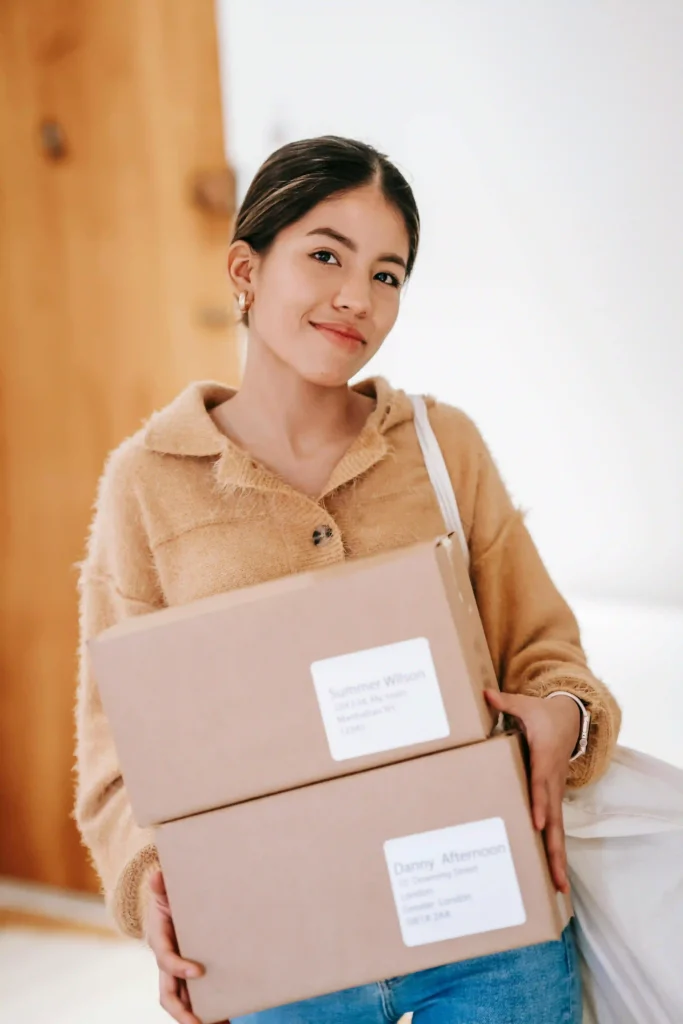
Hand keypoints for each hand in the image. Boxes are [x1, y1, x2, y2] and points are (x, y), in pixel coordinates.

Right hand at [145, 870, 229, 1023]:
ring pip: (182, 1003)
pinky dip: (209, 1011)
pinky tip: (226, 1019)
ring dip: (197, 1018)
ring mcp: (177, 973)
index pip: (165, 960)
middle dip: (182, 1012)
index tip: (198, 971)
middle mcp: (167, 963)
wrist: (168, 908)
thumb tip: (157, 874)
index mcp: (160, 942)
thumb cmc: (168, 899)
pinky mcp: (189, 976)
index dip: (179, 968)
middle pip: (168, 995)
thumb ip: (161, 886)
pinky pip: (195, 998)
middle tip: (199, 1023)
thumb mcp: (164, 892)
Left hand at [484, 689, 579, 893]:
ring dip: (557, 858)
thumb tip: (485, 694)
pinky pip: (555, 828)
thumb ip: (505, 703)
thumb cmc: (543, 714)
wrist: (569, 718)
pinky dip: (554, 849)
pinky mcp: (553, 799)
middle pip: (555, 820)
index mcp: (544, 760)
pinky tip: (552, 873)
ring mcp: (555, 793)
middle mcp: (552, 782)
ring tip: (558, 888)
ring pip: (558, 830)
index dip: (539, 803)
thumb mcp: (525, 705)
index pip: (541, 785)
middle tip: (556, 878)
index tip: (537, 822)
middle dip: (554, 849)